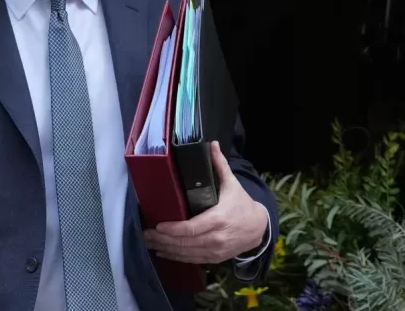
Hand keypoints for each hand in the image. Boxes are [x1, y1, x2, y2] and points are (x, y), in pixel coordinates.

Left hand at [143, 141, 267, 264]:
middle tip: (145, 234)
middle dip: (163, 240)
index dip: (174, 229)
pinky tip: (163, 253)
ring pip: (187, 253)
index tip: (158, 226)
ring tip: (149, 243)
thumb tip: (212, 144)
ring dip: (166, 250)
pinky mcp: (215, 258)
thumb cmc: (242, 204)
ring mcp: (215, 250)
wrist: (259, 228)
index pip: (192, 228)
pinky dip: (177, 258)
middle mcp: (216, 237)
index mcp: (219, 219)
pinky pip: (193, 260)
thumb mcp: (232, 184)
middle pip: (186, 242)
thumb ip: (220, 165)